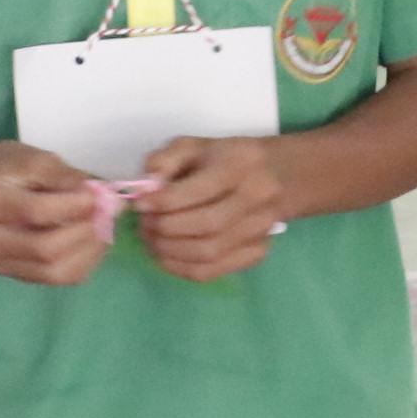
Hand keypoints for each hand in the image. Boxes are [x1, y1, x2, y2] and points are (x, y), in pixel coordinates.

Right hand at [0, 141, 106, 285]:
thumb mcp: (27, 157)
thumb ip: (63, 175)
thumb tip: (100, 194)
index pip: (37, 211)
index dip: (76, 204)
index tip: (100, 193)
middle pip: (46, 247)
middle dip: (87, 230)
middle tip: (108, 211)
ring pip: (53, 271)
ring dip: (90, 250)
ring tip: (104, 225)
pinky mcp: (8, 273)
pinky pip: (54, 278)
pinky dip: (83, 262)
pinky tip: (92, 241)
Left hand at [137, 135, 292, 282]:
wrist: (276, 174)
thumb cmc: (225, 158)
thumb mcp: (193, 146)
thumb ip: (165, 160)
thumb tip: (147, 187)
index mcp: (243, 163)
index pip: (202, 189)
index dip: (165, 201)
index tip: (141, 204)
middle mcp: (260, 196)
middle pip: (208, 224)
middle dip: (166, 228)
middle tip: (145, 224)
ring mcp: (263, 228)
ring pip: (209, 252)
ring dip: (170, 250)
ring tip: (152, 239)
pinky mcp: (258, 252)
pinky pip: (212, 271)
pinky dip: (181, 268)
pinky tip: (167, 255)